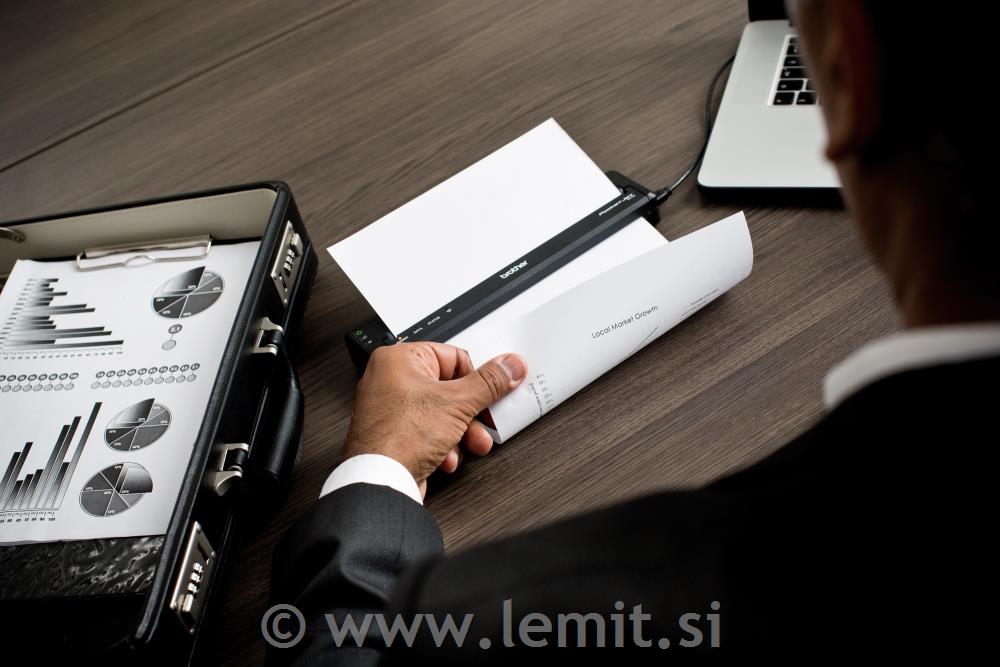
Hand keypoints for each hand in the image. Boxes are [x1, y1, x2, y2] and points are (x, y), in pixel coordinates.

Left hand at [343, 342, 526, 492]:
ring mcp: (391, 409)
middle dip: (470, 413)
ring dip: (460, 433)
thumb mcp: (457, 403)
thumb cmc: (399, 436)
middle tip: (483, 420)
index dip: (476, 378)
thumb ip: (489, 383)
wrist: (379, 481)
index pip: (454, 357)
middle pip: (450, 389)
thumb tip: (510, 365)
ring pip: (442, 415)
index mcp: (400, 359)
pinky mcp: (395, 435)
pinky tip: (445, 456)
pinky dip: (442, 446)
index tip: (494, 390)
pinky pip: (429, 433)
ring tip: (468, 443)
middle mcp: (391, 380)